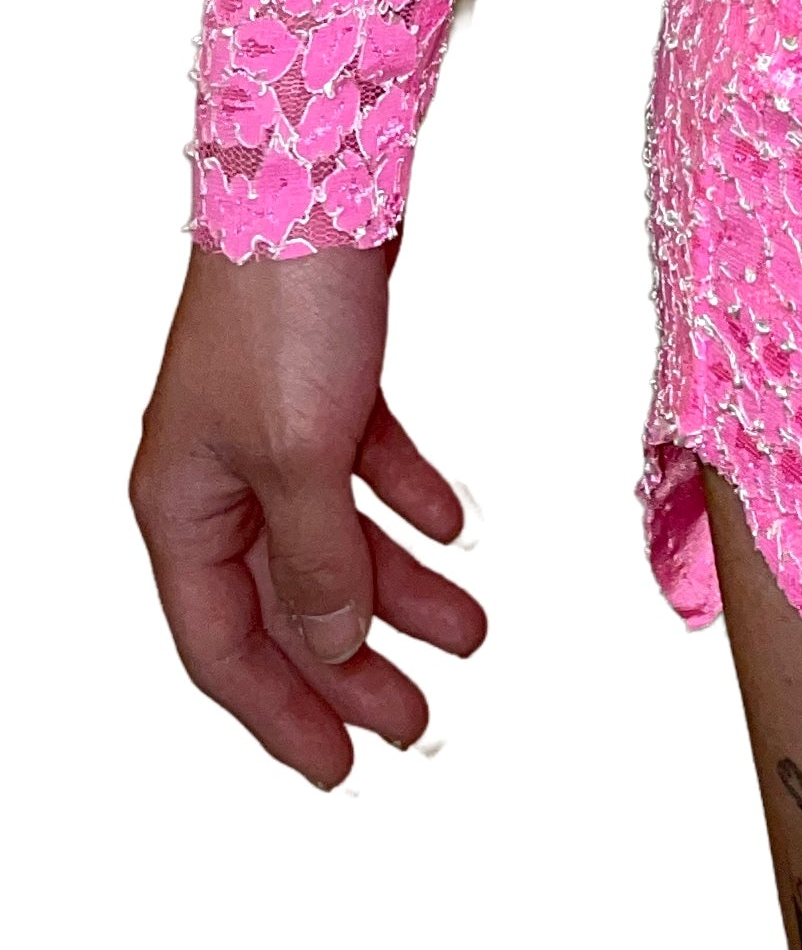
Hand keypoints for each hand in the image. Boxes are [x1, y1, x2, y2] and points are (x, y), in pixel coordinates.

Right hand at [131, 239, 486, 782]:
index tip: (341, 767)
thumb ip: (317, 560)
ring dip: (400, 588)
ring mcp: (267, 427)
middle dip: (353, 666)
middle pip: (282, 602)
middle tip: (420, 722)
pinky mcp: (320, 382)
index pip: (224, 645)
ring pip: (333, 538)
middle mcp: (215, 475)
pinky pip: (364, 468)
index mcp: (180, 506)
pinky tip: (455, 528)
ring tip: (472, 631)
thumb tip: (334, 643)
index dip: (282, 714)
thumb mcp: (302, 458)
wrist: (313, 182)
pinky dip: (406, 501)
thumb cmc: (281, 307)